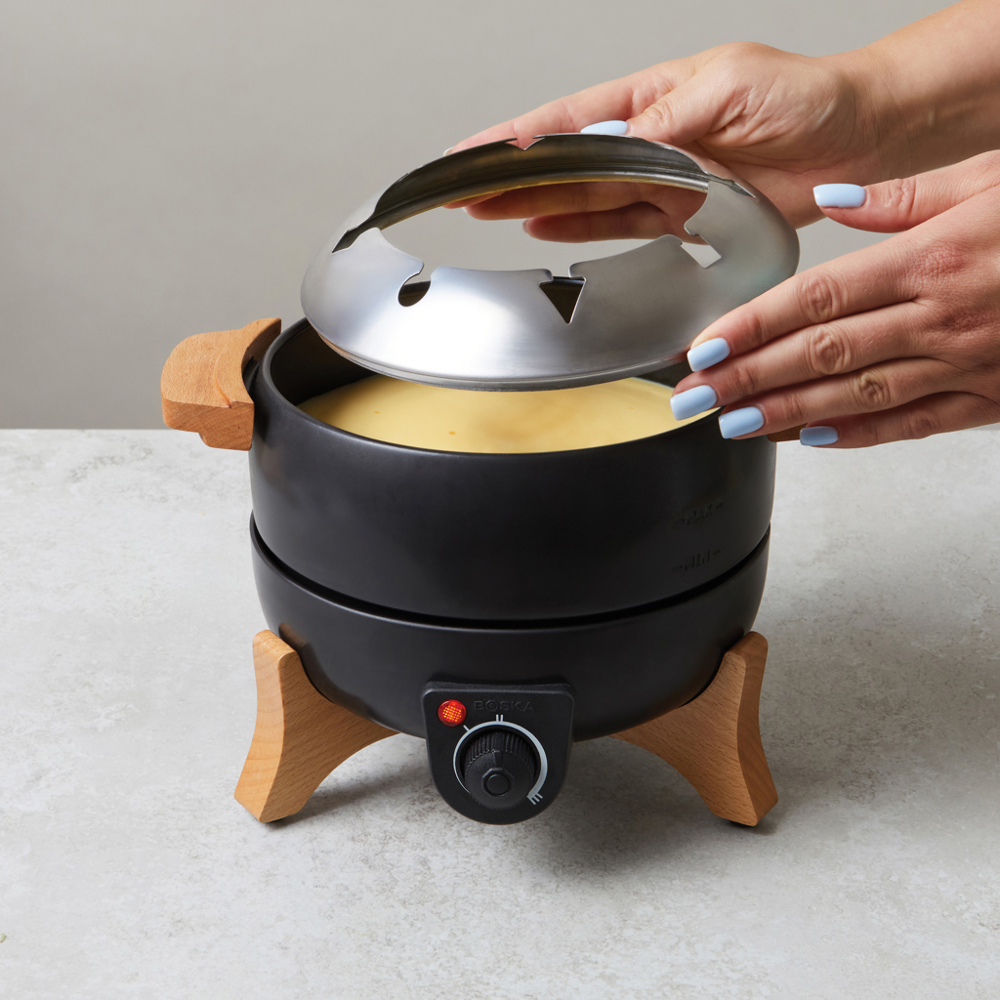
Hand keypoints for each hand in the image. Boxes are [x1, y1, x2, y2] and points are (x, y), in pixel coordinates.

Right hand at [449, 42, 890, 237]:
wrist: (854, 138)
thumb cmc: (804, 96)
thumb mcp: (729, 89)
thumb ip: (664, 125)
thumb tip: (611, 147)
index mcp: (652, 98)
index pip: (565, 122)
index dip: (512, 140)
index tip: (466, 154)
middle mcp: (649, 139)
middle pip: (562, 164)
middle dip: (508, 179)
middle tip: (460, 195)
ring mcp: (661, 179)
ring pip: (582, 197)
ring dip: (533, 206)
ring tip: (485, 213)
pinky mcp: (681, 213)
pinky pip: (618, 224)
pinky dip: (579, 228)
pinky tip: (543, 226)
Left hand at [669, 153, 999, 446]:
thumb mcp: (993, 175)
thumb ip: (904, 194)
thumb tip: (835, 199)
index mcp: (934, 259)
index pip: (816, 299)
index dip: (752, 327)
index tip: (705, 347)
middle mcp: (942, 319)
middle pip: (819, 354)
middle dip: (746, 380)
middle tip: (693, 399)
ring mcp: (967, 365)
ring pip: (855, 397)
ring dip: (784, 414)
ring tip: (732, 425)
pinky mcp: (992, 399)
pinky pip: (914, 425)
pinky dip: (858, 436)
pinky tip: (811, 441)